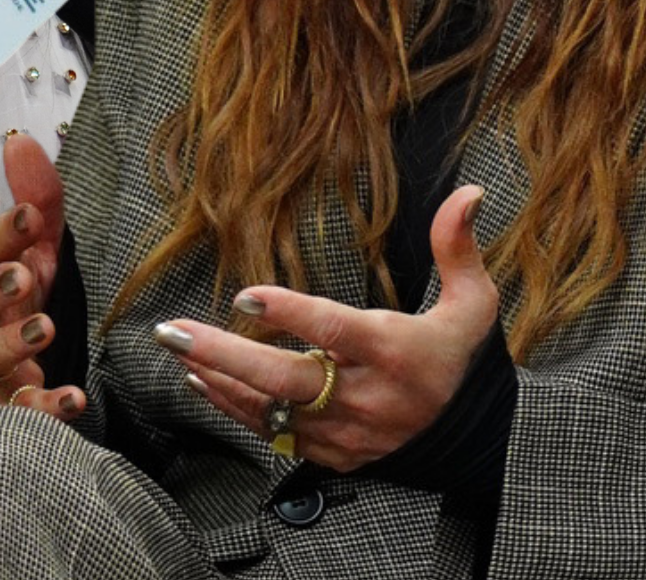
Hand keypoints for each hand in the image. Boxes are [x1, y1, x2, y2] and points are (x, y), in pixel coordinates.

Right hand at [0, 133, 85, 421]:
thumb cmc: (32, 298)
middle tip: (25, 273)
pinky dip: (45, 408)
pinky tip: (74, 400)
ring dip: (15, 342)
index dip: (5, 233)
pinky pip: (22, 411)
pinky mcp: (13, 408)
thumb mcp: (44, 246)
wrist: (36, 367)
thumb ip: (37, 195)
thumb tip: (20, 138)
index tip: (30, 214)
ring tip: (48, 328)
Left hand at [154, 185, 497, 472]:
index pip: (336, 331)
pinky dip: (234, 408)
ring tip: (177, 349)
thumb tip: (468, 192)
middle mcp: (367, 398)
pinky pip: (274, 434)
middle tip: (173, 331)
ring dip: (219, 379)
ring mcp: (347, 432)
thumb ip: (458, 247)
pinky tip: (202, 381)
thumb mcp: (473, 302)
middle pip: (287, 379)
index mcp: (397, 354)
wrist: (468, 439)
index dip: (291, 313)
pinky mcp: (332, 453)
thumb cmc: (457, 355)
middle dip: (224, 354)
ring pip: (271, 410)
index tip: (245, 294)